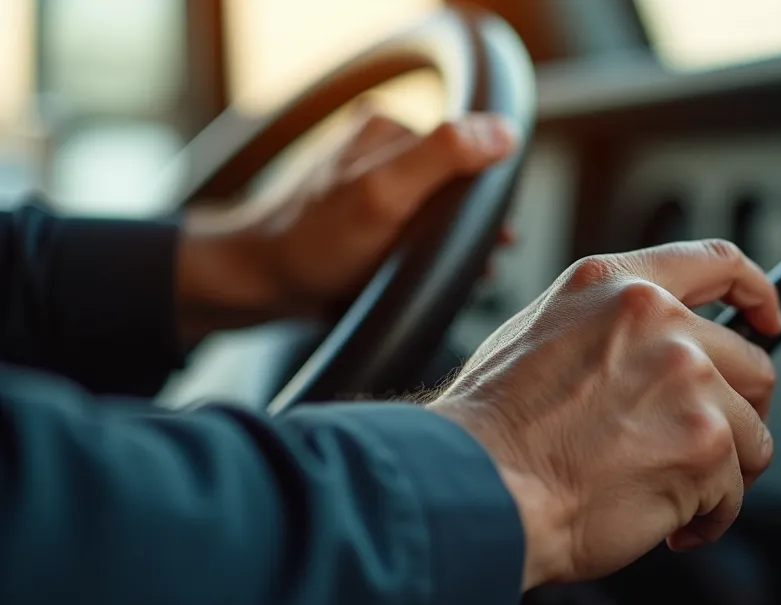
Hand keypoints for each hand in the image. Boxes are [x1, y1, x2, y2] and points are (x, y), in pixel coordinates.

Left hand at [175, 107, 519, 343]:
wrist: (258, 284)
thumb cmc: (315, 243)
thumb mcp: (384, 194)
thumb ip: (444, 156)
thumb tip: (506, 131)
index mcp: (386, 127)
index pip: (465, 150)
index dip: (486, 197)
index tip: (493, 236)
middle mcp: (380, 149)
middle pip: (456, 182)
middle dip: (474, 225)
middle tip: (480, 265)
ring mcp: (373, 184)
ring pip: (440, 210)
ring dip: (459, 245)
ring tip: (466, 278)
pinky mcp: (368, 217)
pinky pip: (418, 231)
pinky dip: (434, 256)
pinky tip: (436, 279)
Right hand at [429, 240, 780, 589]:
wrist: (476, 486)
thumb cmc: (493, 430)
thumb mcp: (544, 334)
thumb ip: (613, 328)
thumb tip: (663, 352)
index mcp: (617, 285)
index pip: (716, 264)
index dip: (758, 291)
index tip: (769, 316)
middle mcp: (660, 321)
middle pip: (751, 365)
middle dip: (734, 414)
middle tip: (699, 447)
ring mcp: (688, 379)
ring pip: (752, 434)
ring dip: (720, 472)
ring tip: (669, 492)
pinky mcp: (704, 443)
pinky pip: (735, 491)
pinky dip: (709, 517)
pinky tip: (667, 522)